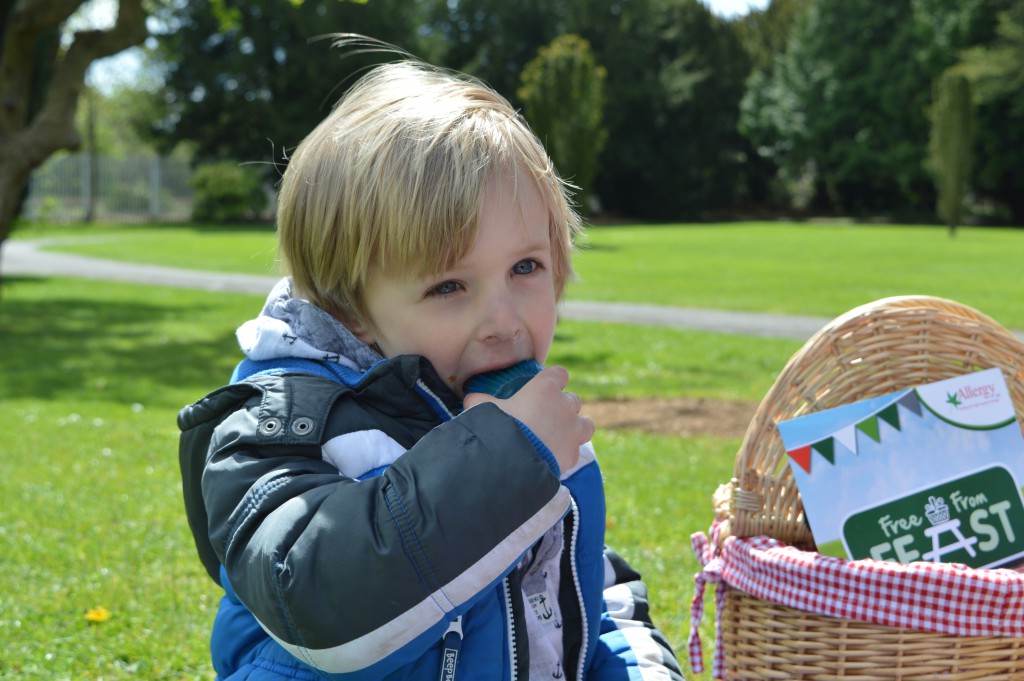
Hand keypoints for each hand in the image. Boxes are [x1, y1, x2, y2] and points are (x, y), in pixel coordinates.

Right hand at [464, 366, 592, 472]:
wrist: (511, 462)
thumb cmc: (497, 427)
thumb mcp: (481, 408)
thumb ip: (479, 400)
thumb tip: (470, 398)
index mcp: (545, 387)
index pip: (560, 373)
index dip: (554, 378)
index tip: (546, 386)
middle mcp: (564, 405)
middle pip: (573, 399)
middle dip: (562, 406)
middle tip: (546, 416)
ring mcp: (573, 430)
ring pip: (585, 424)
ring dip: (575, 427)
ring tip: (561, 436)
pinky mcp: (574, 454)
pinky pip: (576, 450)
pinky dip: (567, 453)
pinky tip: (553, 458)